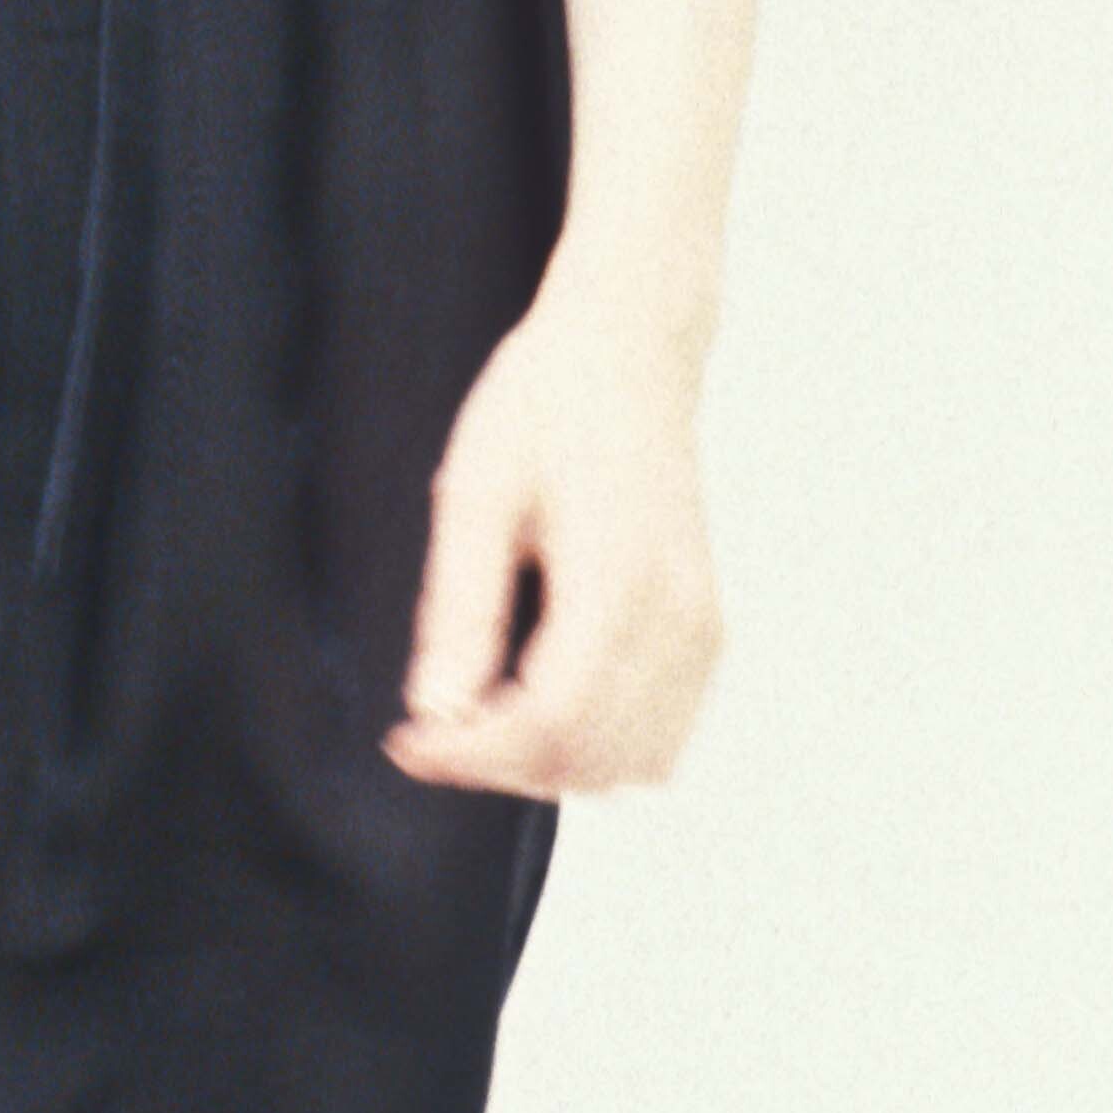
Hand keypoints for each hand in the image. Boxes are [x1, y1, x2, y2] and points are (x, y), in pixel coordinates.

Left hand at [387, 257, 723, 796]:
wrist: (631, 349)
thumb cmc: (548, 403)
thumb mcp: (476, 490)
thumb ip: (459, 608)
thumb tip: (435, 711)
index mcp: (618, 580)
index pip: (551, 724)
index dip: (471, 756)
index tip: (407, 741)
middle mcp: (676, 617)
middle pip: (591, 758)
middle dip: (502, 764)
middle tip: (435, 724)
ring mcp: (701, 626)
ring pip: (634, 763)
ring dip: (553, 762)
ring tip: (487, 708)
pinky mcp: (705, 626)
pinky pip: (664, 734)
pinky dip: (602, 746)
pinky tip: (543, 700)